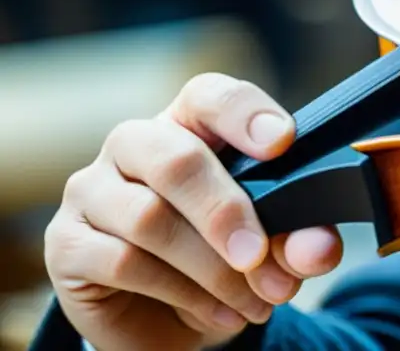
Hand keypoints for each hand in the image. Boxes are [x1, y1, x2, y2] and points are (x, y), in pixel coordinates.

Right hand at [43, 73, 343, 350]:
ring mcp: (92, 189)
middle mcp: (135, 143)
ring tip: (255, 300)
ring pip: (150, 218)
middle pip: (177, 159)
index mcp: (189, 123)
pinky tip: (219, 312)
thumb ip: (297, 238)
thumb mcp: (269, 245)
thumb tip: (320, 248)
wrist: (166, 318)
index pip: (211, 96)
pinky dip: (181, 292)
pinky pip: (122, 261)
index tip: (282, 142)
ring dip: (211, 268)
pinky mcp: (66, 242)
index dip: (245, 113)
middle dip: (227, 211)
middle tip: (260, 256)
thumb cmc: (222, 253)